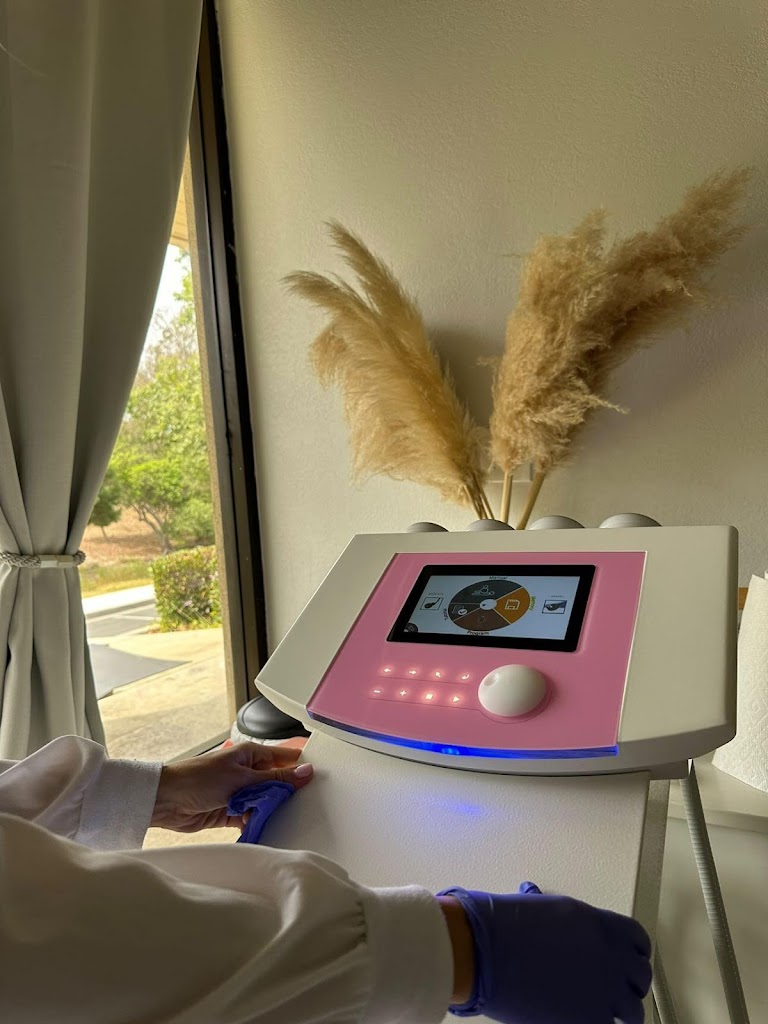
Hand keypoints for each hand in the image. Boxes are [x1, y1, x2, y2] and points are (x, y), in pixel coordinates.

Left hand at [151, 742, 312, 832]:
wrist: (166, 801)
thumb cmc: (199, 779)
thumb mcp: (243, 779)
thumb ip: (276, 780)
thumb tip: (305, 772)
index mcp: (251, 754)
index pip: (284, 757)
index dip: (301, 766)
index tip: (320, 777)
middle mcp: (247, 772)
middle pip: (277, 782)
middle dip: (287, 794)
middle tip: (305, 805)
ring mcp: (240, 792)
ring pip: (266, 802)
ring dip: (271, 810)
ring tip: (284, 819)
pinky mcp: (231, 811)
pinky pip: (252, 817)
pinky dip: (257, 822)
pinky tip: (265, 828)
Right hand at [438, 882, 651, 1023]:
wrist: (487, 951)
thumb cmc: (504, 924)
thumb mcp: (542, 908)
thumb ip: (563, 921)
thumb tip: (547, 910)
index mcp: (599, 924)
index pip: (637, 940)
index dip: (634, 954)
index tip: (627, 962)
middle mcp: (610, 956)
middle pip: (640, 977)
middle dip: (630, 985)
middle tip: (616, 991)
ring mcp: (603, 990)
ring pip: (633, 1011)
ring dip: (621, 1012)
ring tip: (604, 1014)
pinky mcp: (590, 1020)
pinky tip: (589, 1022)